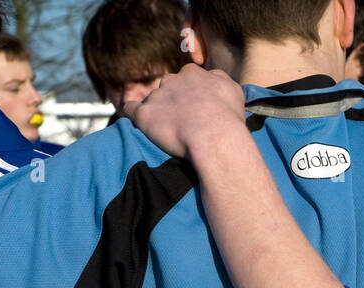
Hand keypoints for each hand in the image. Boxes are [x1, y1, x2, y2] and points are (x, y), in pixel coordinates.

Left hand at [119, 63, 245, 160]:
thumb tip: (212, 77)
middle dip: (174, 100)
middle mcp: (172, 80)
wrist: (214, 137)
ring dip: (157, 110)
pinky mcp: (144, 115)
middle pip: (169, 87)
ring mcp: (156, 97)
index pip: (188, 78)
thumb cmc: (227, 117)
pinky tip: (132, 117)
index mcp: (192, 73)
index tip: (197, 108)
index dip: (192, 94)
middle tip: (184, 120)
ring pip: (153, 99)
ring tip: (165, 127)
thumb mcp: (233, 89)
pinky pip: (130, 109)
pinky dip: (130, 112)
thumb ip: (219, 79)